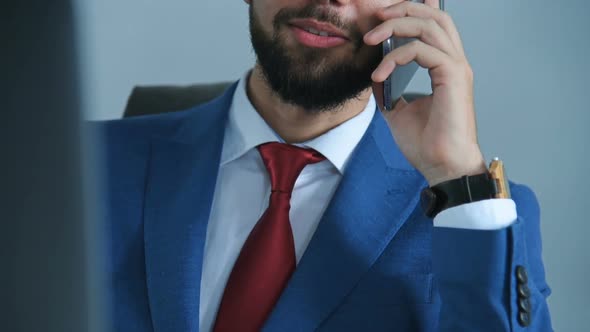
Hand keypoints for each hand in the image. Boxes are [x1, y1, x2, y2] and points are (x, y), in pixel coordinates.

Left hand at [364, 0, 486, 185]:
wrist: (441, 166)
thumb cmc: (427, 143)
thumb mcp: (398, 110)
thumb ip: (389, 88)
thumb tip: (375, 74)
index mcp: (445, 67)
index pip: (434, 25)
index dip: (411, 12)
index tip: (383, 16)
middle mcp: (454, 62)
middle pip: (435, 16)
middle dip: (404, 8)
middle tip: (377, 16)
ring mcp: (456, 68)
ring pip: (430, 25)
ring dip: (397, 25)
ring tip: (371, 37)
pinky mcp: (453, 77)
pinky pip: (421, 51)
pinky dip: (396, 57)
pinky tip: (379, 74)